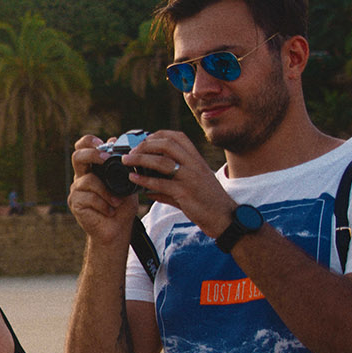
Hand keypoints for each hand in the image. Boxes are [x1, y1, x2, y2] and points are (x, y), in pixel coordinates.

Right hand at [68, 134, 141, 245]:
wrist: (117, 230)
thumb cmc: (122, 207)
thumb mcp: (126, 183)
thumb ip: (121, 165)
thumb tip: (115, 140)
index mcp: (93, 169)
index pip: (83, 148)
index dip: (89, 142)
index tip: (101, 143)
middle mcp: (81, 177)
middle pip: (77, 156)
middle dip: (92, 155)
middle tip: (106, 159)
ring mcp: (76, 191)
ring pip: (88, 180)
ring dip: (106, 192)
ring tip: (116, 202)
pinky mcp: (75, 203)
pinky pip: (89, 197)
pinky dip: (103, 204)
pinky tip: (109, 211)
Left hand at [113, 129, 234, 237]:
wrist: (225, 217)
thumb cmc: (208, 201)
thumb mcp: (193, 185)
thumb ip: (170, 185)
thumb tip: (148, 191)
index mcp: (196, 159)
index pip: (176, 137)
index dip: (157, 136)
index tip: (142, 141)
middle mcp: (194, 164)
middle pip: (167, 145)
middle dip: (145, 145)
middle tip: (130, 152)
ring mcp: (190, 178)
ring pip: (161, 162)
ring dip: (140, 160)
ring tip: (126, 162)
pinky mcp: (185, 193)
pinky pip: (161, 184)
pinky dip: (144, 181)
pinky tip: (133, 180)